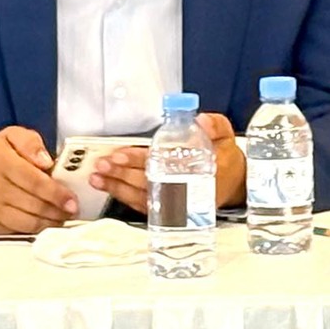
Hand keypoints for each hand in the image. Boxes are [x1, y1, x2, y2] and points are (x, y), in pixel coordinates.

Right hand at [0, 126, 75, 233]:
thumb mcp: (10, 137)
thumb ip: (31, 142)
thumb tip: (46, 161)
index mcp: (0, 160)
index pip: (34, 181)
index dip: (56, 194)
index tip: (72, 201)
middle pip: (33, 204)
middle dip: (57, 210)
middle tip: (72, 211)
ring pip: (25, 222)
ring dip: (48, 223)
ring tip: (61, 219)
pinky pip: (13, 231)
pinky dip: (31, 229)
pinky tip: (41, 223)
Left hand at [92, 113, 246, 212]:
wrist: (232, 186)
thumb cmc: (226, 159)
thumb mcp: (227, 137)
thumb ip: (215, 126)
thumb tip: (200, 120)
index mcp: (197, 169)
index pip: (163, 163)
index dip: (140, 159)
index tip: (121, 154)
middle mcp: (183, 187)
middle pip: (147, 181)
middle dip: (122, 173)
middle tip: (103, 164)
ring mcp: (173, 201)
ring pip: (140, 196)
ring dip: (117, 187)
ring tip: (97, 177)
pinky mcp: (166, 208)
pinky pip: (141, 204)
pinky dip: (122, 196)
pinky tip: (107, 187)